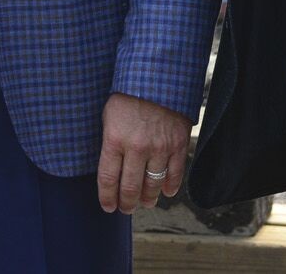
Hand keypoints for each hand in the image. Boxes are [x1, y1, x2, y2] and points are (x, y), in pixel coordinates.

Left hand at [96, 93, 189, 213]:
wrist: (157, 76)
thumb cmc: (127, 94)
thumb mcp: (108, 116)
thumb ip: (110, 143)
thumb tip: (111, 169)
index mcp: (114, 139)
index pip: (108, 179)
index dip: (107, 197)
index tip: (108, 207)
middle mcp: (136, 147)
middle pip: (131, 187)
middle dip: (127, 203)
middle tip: (126, 209)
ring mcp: (159, 147)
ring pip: (153, 185)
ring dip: (148, 198)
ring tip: (144, 203)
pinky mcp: (177, 144)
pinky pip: (175, 174)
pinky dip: (170, 187)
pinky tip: (165, 192)